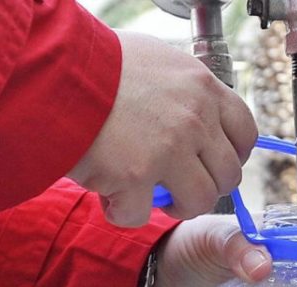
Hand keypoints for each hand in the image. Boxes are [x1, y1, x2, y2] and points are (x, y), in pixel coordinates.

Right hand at [69, 31, 257, 226]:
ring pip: (200, 201)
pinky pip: (142, 215)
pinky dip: (125, 213)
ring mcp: (168, 149)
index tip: (216, 165)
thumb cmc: (93, 63)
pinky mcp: (136, 176)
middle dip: (207, 188)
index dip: (234, 155)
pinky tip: (111, 199)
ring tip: (153, 199)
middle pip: (228, 174)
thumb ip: (181, 91)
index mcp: (203, 88)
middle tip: (182, 189)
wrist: (50, 70)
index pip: (245, 132)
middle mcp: (194, 119)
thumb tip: (193, 112)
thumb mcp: (154, 61)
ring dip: (178, 207)